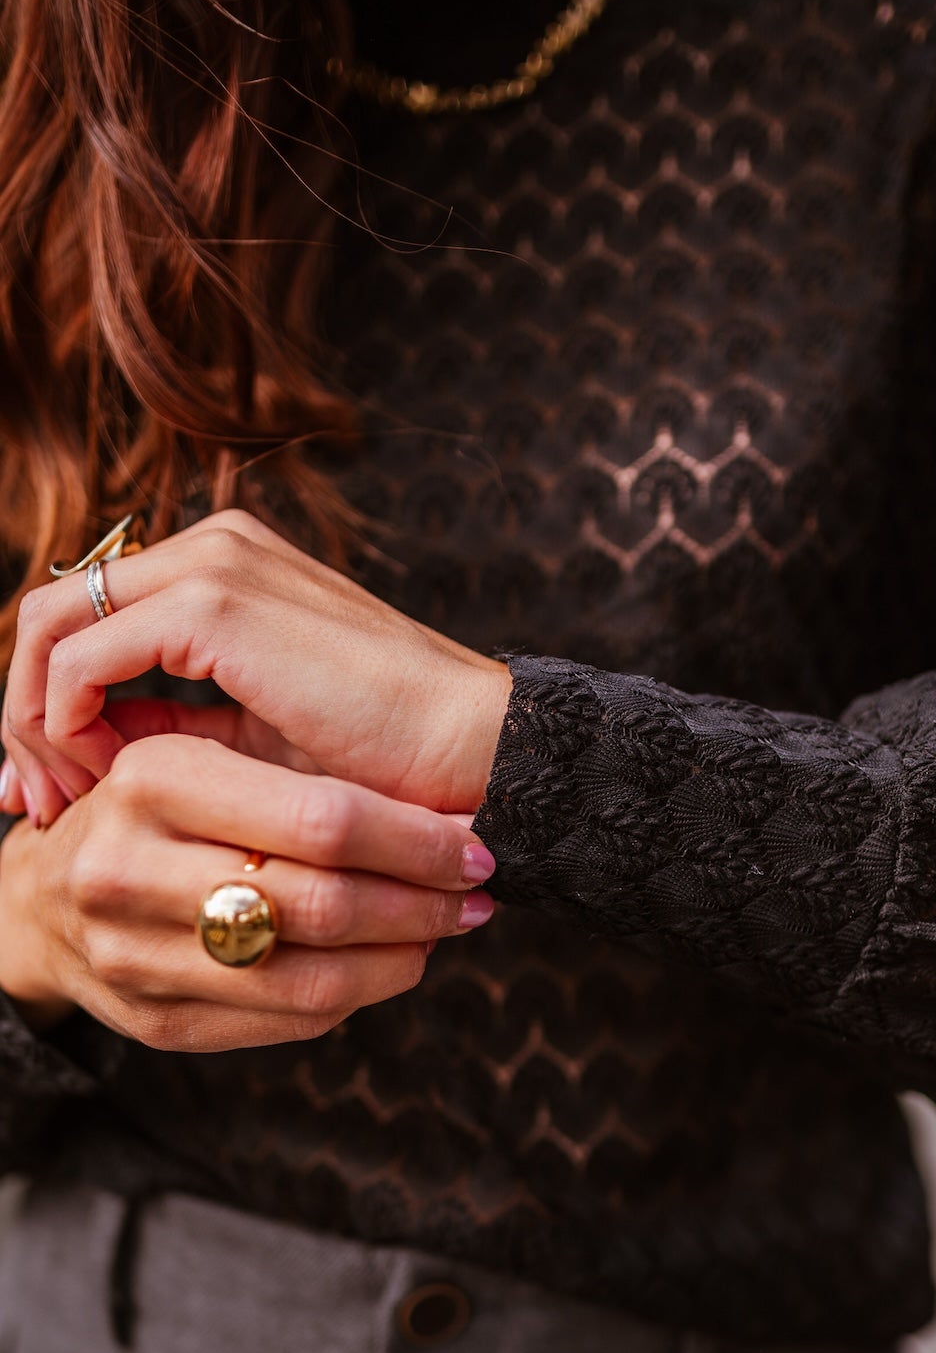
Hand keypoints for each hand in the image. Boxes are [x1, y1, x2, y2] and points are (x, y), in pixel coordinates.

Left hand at [0, 509, 513, 829]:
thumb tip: (88, 748)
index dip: (44, 705)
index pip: (88, 618)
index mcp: (225, 570)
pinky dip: (69, 724)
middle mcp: (212, 548)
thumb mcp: (255, 742)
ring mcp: (213, 566)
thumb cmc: (388, 763)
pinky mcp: (216, 606)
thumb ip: (176, 724)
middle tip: (34, 805)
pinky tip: (111, 782)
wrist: (474, 754)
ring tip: (69, 803)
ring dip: (35, 723)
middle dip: (21, 715)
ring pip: (49, 626)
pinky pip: (81, 657)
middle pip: (51, 613)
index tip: (48, 793)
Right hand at [0, 734, 496, 1050]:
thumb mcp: (199, 755)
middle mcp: (129, 868)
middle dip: (424, 903)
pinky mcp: (151, 1021)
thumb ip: (295, 776)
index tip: (474, 841)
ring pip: (313, 978)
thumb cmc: (156, 808)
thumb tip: (450, 810)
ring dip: (402, 957)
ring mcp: (132, 955)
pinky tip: (386, 963)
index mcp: (153, 776)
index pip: (322, 818)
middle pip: (322, 903)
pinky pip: (285, 1021)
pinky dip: (356, 994)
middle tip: (478, 893)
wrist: (41, 896)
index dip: (416, 840)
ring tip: (444, 930)